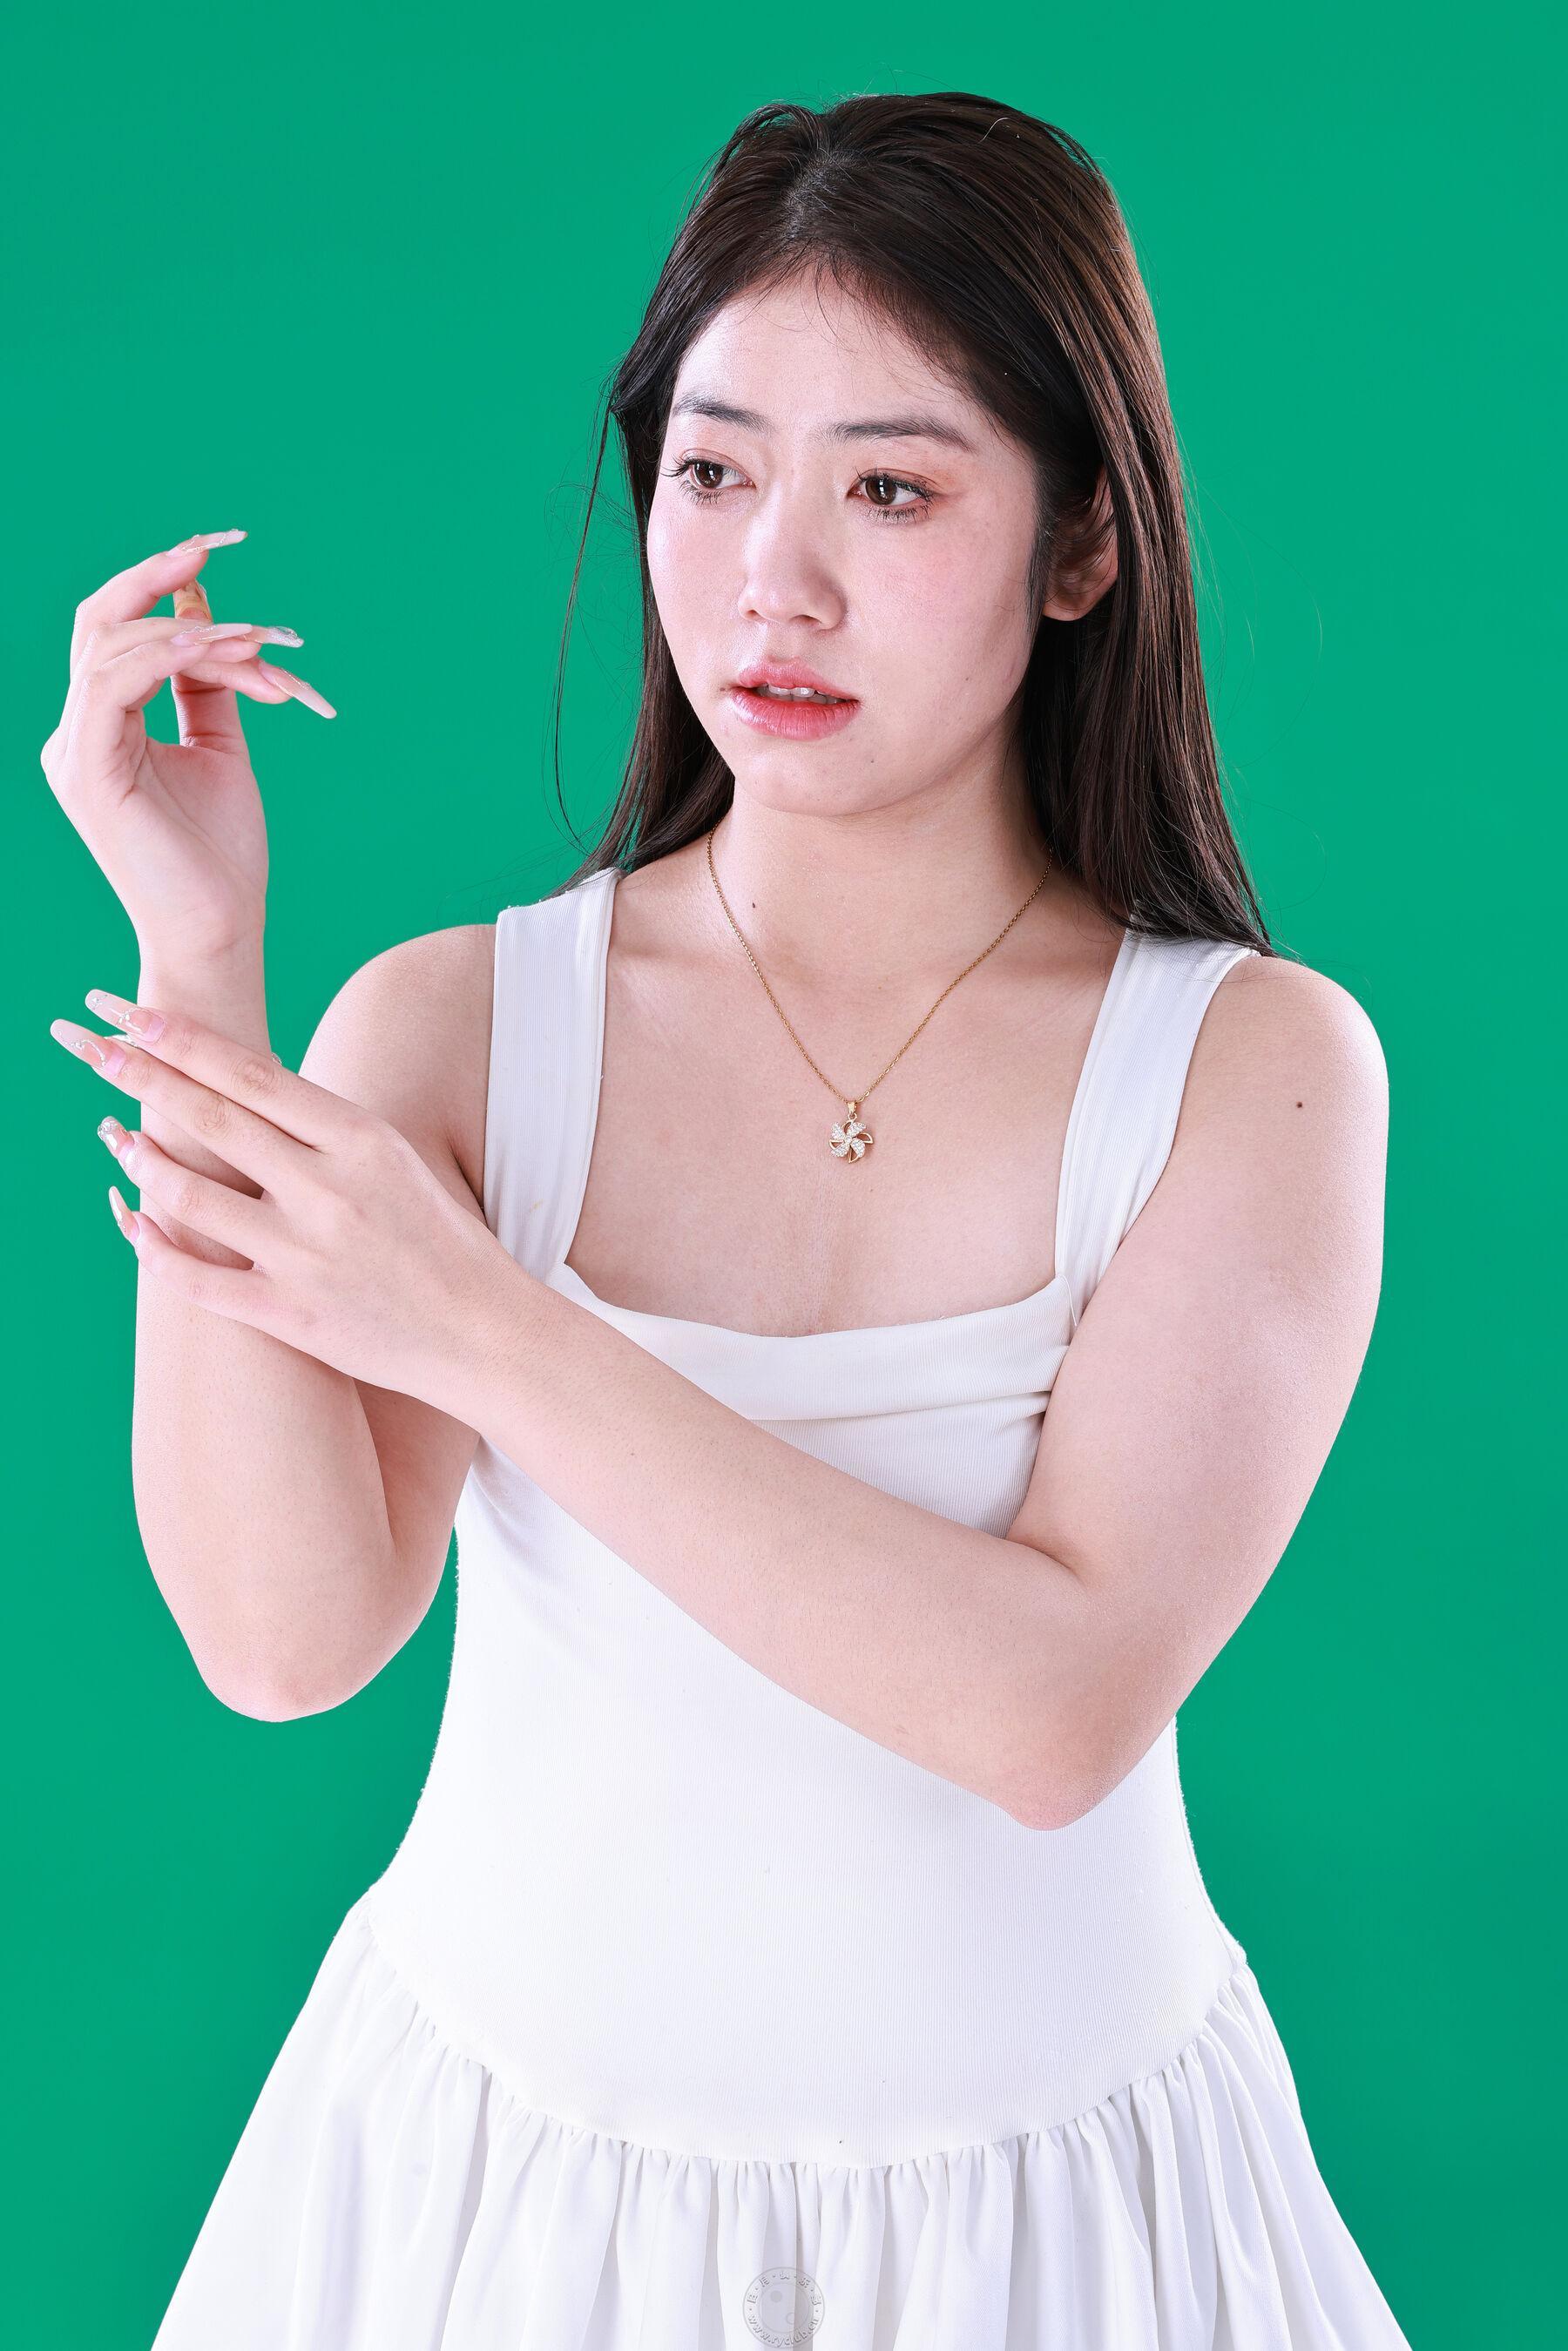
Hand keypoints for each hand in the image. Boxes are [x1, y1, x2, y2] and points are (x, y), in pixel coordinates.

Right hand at [39, 529, 336, 966]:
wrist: (219, 930)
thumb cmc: (221, 856)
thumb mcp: (221, 748)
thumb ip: (208, 683)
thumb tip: (205, 611)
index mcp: (102, 728)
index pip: (116, 632)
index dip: (157, 584)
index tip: (214, 550)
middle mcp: (75, 734)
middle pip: (97, 622)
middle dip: (155, 578)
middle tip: (213, 546)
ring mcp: (74, 752)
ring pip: (111, 646)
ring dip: (190, 630)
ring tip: (254, 640)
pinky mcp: (88, 772)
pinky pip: (110, 685)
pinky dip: (163, 656)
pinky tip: (215, 650)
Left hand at [51, 989, 504, 1413]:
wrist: (486, 1335)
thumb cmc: (442, 1243)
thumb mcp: (395, 1165)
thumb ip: (325, 1132)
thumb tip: (252, 1088)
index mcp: (361, 1141)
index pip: (255, 1076)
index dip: (185, 1043)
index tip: (133, 1014)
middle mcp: (328, 1191)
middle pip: (212, 1121)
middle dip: (141, 1077)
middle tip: (88, 1048)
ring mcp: (305, 1255)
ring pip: (192, 1195)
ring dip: (141, 1159)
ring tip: (112, 1134)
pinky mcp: (289, 1314)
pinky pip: (196, 1278)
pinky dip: (152, 1247)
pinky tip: (128, 1221)